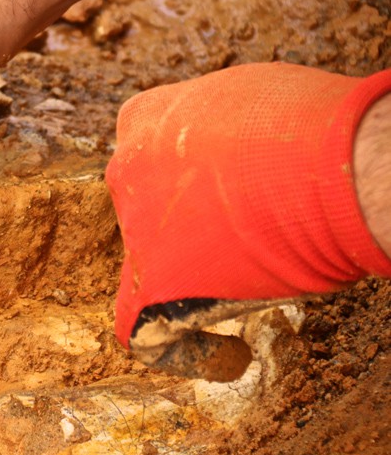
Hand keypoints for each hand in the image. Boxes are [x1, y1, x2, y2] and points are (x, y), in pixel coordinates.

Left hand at [105, 63, 390, 379]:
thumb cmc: (308, 129)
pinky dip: (187, 352)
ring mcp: (135, 233)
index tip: (215, 183)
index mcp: (144, 120)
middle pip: (142, 206)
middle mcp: (126, 173)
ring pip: (146, 266)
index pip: (143, 149)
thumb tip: (232, 150)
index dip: (178, 171)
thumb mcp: (251, 99)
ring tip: (246, 289)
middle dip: (183, 222)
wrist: (329, 173)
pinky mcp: (153, 290)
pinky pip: (146, 333)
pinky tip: (230, 356)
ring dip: (190, 279)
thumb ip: (222, 128)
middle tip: (238, 232)